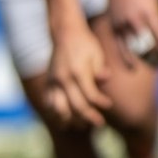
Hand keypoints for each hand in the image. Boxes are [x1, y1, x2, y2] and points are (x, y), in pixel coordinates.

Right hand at [44, 12, 111, 127]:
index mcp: (78, 71)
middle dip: (89, 117)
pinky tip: (66, 118)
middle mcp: (63, 78)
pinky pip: (49, 104)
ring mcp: (53, 82)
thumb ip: (100, 70)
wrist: (65, 33)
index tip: (109, 105)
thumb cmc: (85, 44)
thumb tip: (105, 79)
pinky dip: (56, 114)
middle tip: (100, 122)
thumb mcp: (97, 53)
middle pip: (76, 106)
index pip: (90, 95)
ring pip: (59, 109)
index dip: (101, 103)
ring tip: (82, 124)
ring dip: (71, 119)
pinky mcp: (48, 83)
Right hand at [105, 0, 157, 68]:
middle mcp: (135, 20)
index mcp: (149, 13)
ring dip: (143, 60)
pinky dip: (126, 59)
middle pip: (147, 46)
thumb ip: (157, 20)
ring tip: (151, 67)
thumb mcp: (154, 2)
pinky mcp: (114, 28)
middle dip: (156, 58)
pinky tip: (132, 67)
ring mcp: (123, 25)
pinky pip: (120, 47)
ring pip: (134, 49)